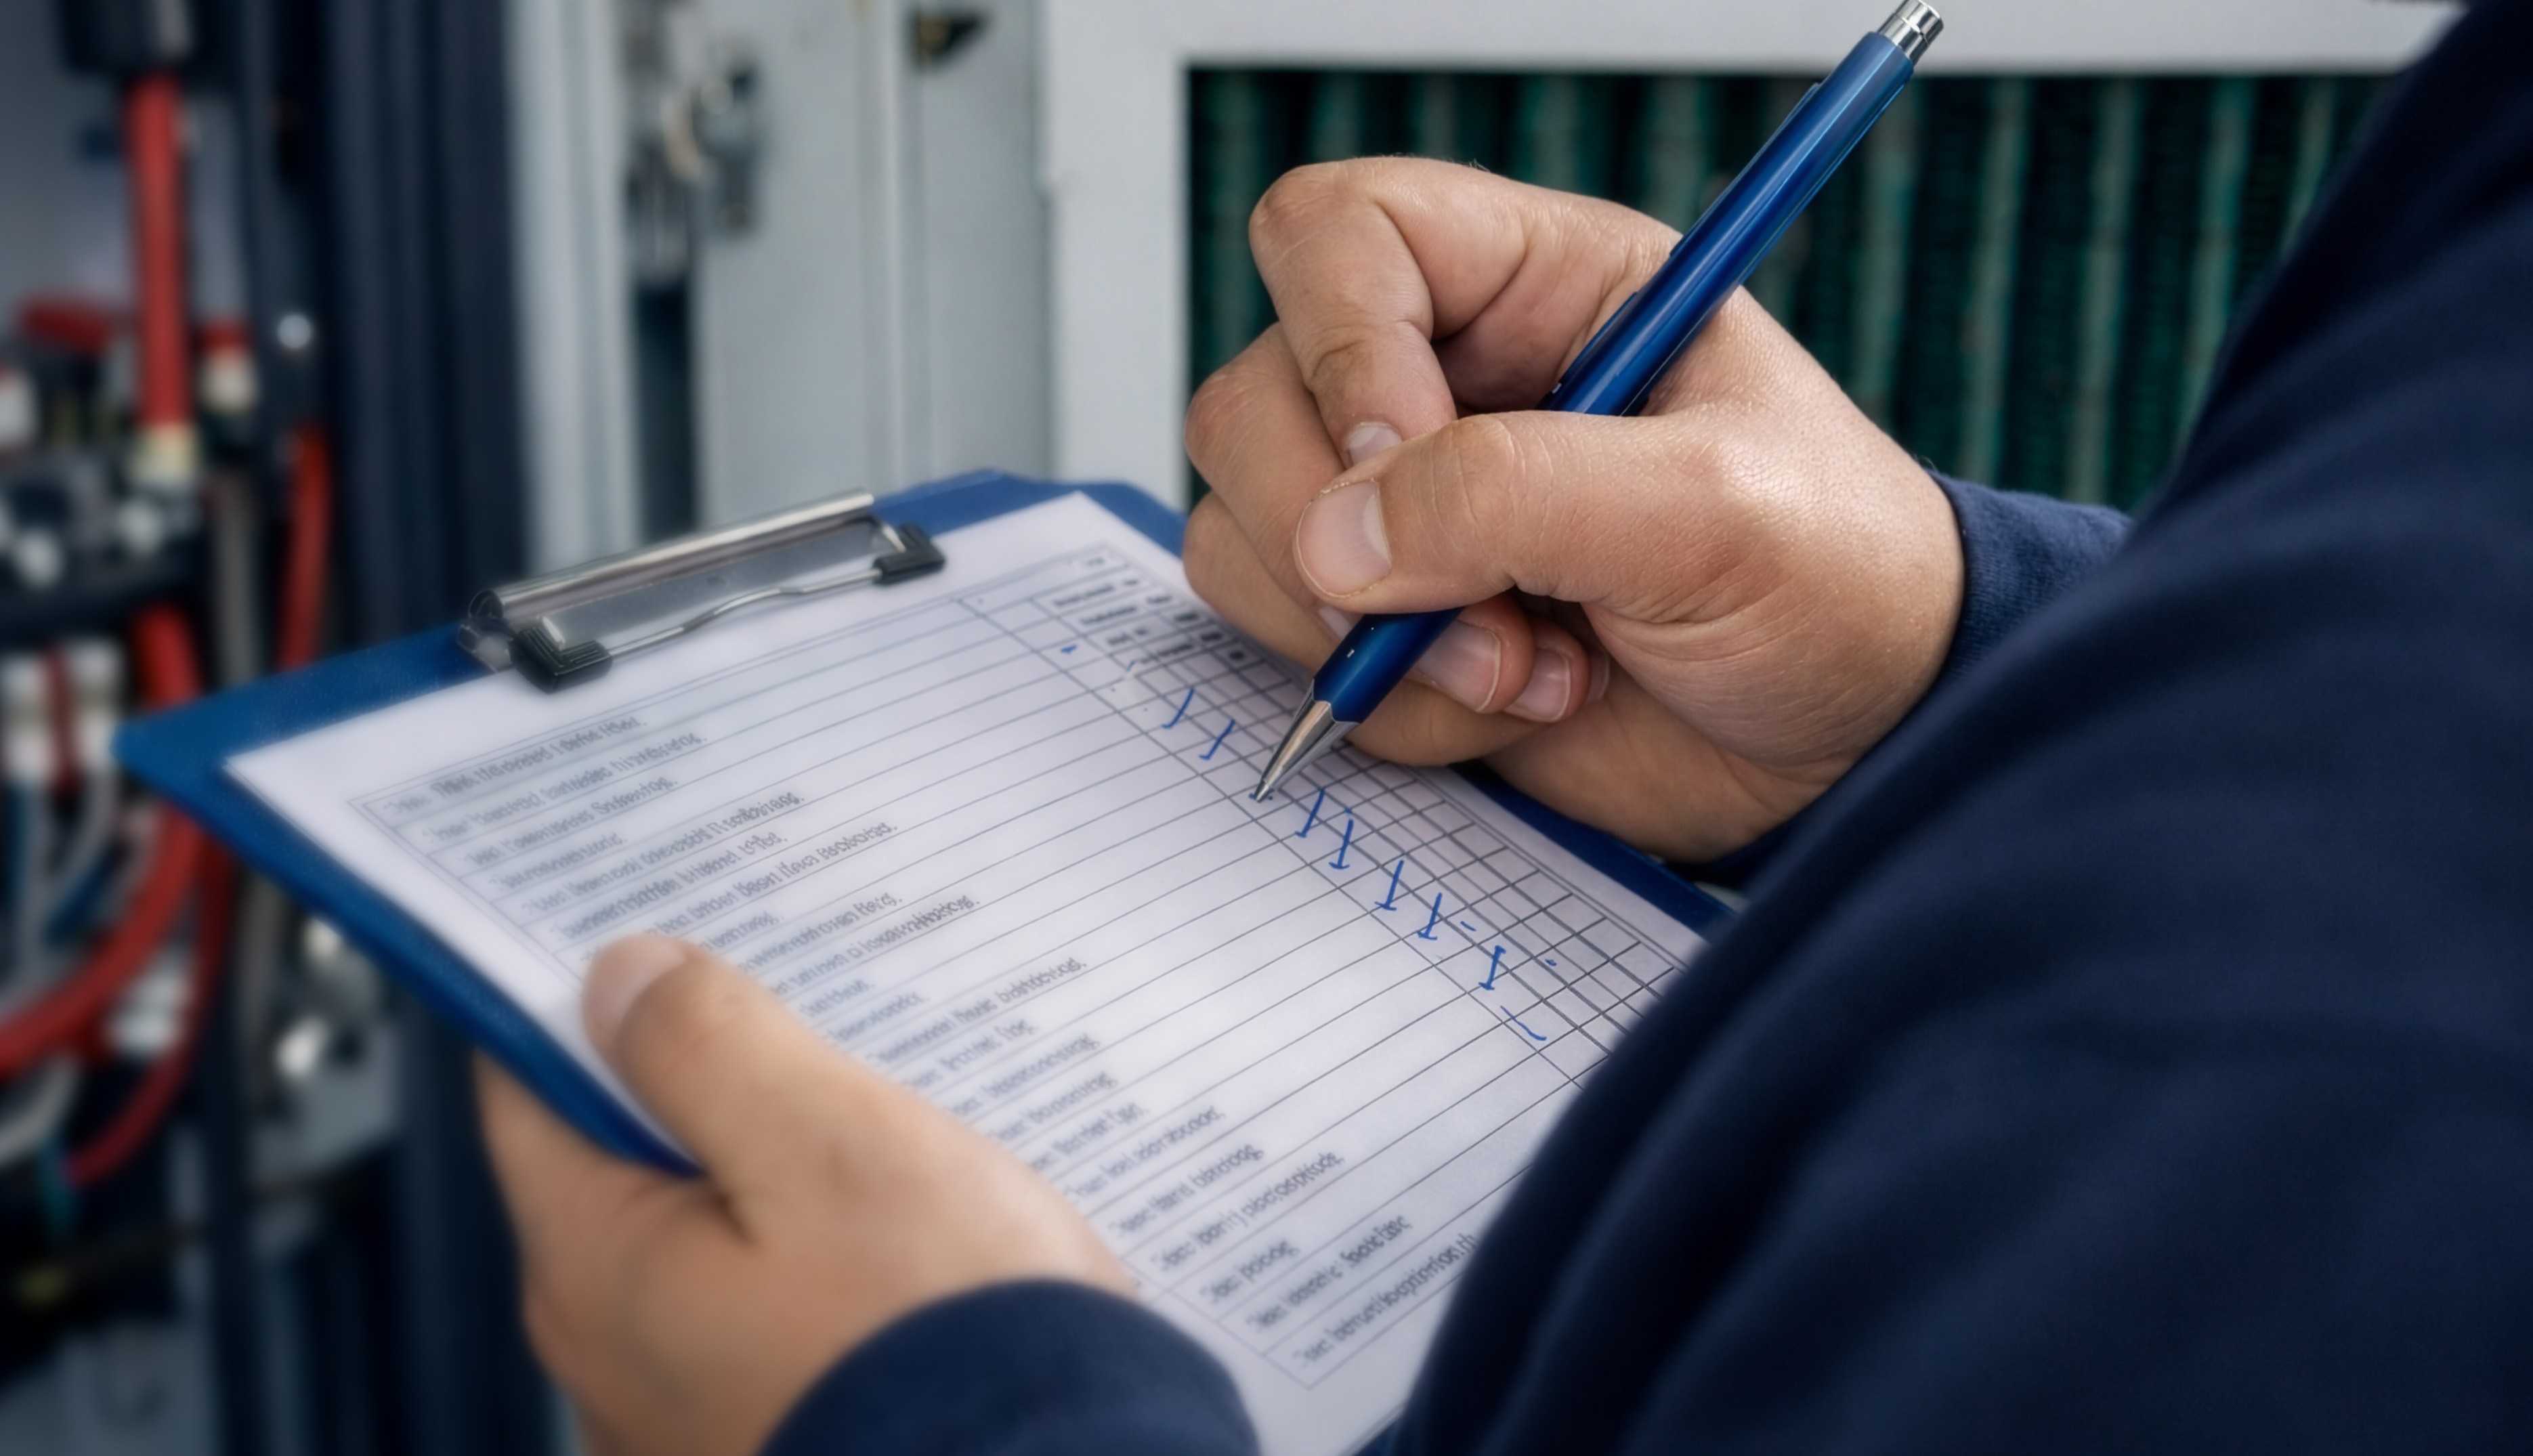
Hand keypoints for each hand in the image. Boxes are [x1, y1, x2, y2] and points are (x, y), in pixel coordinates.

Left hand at [479, 936, 1126, 1455]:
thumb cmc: (942, 1343)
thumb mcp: (828, 1143)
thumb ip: (707, 1046)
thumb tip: (624, 977)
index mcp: (599, 1276)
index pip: (526, 1091)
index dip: (581, 1000)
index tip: (652, 937)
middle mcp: (618, 1364)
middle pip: (624, 1166)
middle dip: (703, 1085)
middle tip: (807, 1020)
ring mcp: (695, 1413)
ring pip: (713, 1238)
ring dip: (781, 1176)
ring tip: (885, 1132)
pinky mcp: (785, 1432)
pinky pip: (778, 1311)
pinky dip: (827, 1259)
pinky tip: (911, 1237)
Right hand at [1184, 159, 1962, 860]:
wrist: (1855, 745)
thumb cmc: (1833, 581)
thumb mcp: (1711, 506)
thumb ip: (1520, 493)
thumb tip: (1337, 541)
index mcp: (1534, 287)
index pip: (1340, 237)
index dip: (1341, 345)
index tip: (1406, 460)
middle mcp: (1444, 383)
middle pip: (1253, 401)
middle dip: (1352, 539)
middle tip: (1492, 617)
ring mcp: (1403, 513)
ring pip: (1246, 535)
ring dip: (1376, 640)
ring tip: (1534, 672)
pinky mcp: (1391, 626)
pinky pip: (1287, 651)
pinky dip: (1390, 705)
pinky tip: (1517, 707)